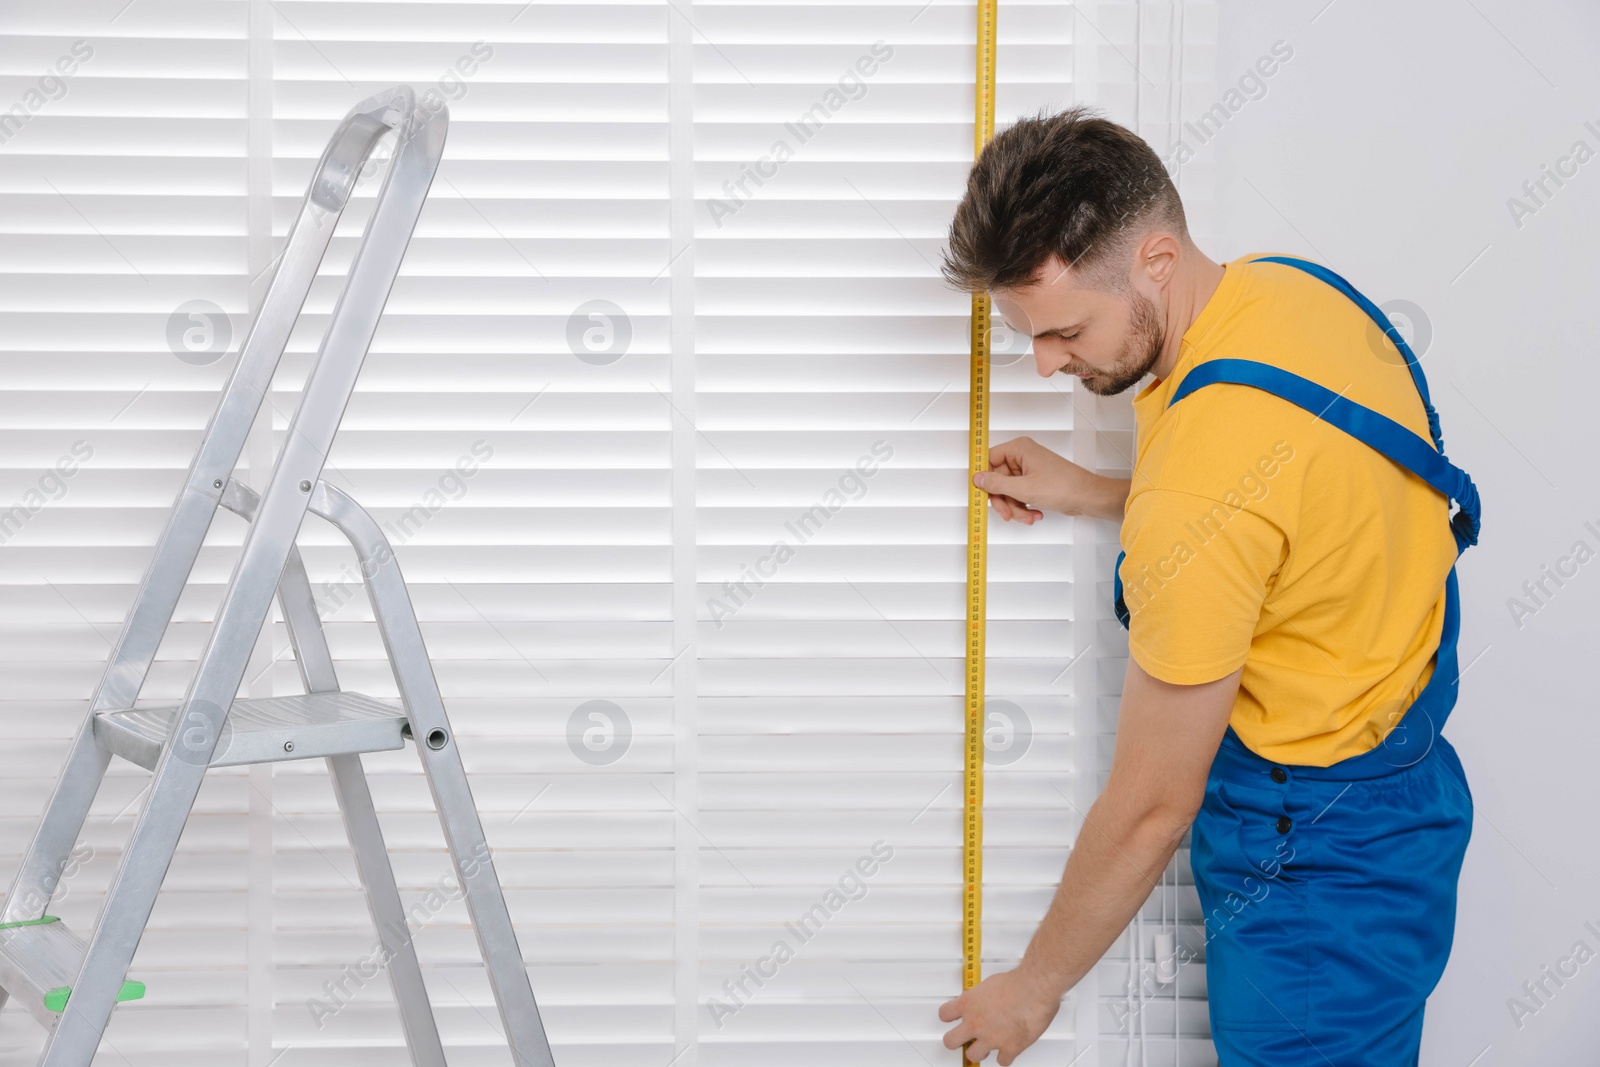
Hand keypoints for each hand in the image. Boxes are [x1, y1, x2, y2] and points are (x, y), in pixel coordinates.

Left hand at [938, 964, 1062, 1063]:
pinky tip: (1007, 1050)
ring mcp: (991, 1038)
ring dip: (979, 1051)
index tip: (952, 1018)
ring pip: (973, 1056)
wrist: (1034, 988)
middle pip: (950, 1041)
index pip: (945, 1014)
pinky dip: (1005, 1057)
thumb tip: (983, 998)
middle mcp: (976, 1023)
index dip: (948, 1017)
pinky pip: (1002, 1061)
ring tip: (985, 1046)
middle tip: (961, 1038)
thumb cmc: (1016, 982)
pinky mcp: (1009, 1048)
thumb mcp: (989, 983)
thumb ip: (981, 995)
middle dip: (955, 1041)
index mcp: (969, 1004)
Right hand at [972, 436, 1127, 522]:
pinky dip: (1024, 507)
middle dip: (1003, 501)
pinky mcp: (1035, 482)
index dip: (984, 478)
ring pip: (1008, 491)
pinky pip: (1019, 496)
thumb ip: (997, 484)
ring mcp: (1029, 470)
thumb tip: (978, 479)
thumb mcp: (1024, 489)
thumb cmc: (1064, 486)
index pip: (989, 459)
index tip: (980, 493)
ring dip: (1015, 508)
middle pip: (998, 480)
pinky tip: (1034, 514)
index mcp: (1019, 449)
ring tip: (1027, 517)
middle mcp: (1023, 457)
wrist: (1087, 497)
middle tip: (1007, 514)